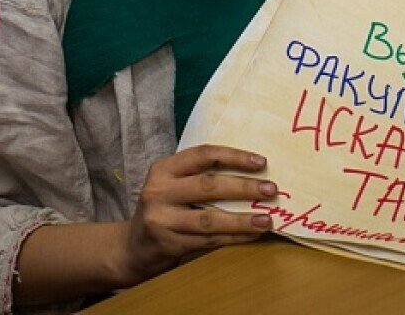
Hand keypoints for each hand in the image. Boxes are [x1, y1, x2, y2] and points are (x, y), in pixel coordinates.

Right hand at [120, 144, 275, 284]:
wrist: (132, 248)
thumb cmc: (164, 209)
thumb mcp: (172, 185)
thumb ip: (199, 176)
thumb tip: (250, 171)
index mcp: (164, 168)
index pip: (203, 155)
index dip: (234, 156)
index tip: (261, 162)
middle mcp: (160, 190)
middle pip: (208, 185)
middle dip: (243, 187)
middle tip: (271, 189)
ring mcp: (162, 219)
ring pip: (209, 218)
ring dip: (242, 219)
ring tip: (267, 220)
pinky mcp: (169, 244)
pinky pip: (208, 241)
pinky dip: (233, 237)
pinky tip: (251, 235)